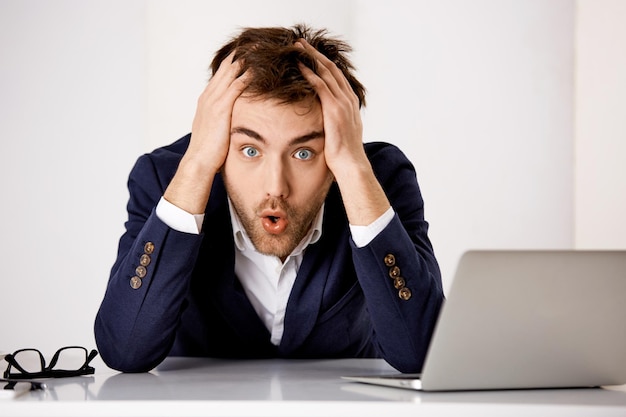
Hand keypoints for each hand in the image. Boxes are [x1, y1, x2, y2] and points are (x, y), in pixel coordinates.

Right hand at [187, 51, 249, 173]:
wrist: (199, 161)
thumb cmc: (208, 151)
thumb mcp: (215, 129)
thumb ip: (223, 119)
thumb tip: (233, 119)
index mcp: (207, 99)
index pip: (222, 73)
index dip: (235, 61)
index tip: (248, 53)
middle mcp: (209, 96)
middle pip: (227, 66)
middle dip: (242, 53)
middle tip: (258, 43)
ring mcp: (214, 101)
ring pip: (231, 72)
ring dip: (246, 59)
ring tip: (261, 49)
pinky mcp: (221, 108)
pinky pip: (236, 86)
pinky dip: (247, 76)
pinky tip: (259, 69)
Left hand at [296, 40, 365, 178]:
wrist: (351, 163)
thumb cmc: (343, 153)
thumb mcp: (341, 132)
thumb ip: (335, 121)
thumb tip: (324, 121)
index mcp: (350, 103)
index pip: (337, 76)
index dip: (323, 63)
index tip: (312, 54)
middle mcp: (348, 98)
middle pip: (331, 69)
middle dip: (315, 54)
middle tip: (302, 43)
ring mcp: (342, 102)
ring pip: (326, 72)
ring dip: (311, 58)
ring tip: (297, 48)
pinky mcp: (334, 108)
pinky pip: (321, 85)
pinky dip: (310, 73)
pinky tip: (300, 65)